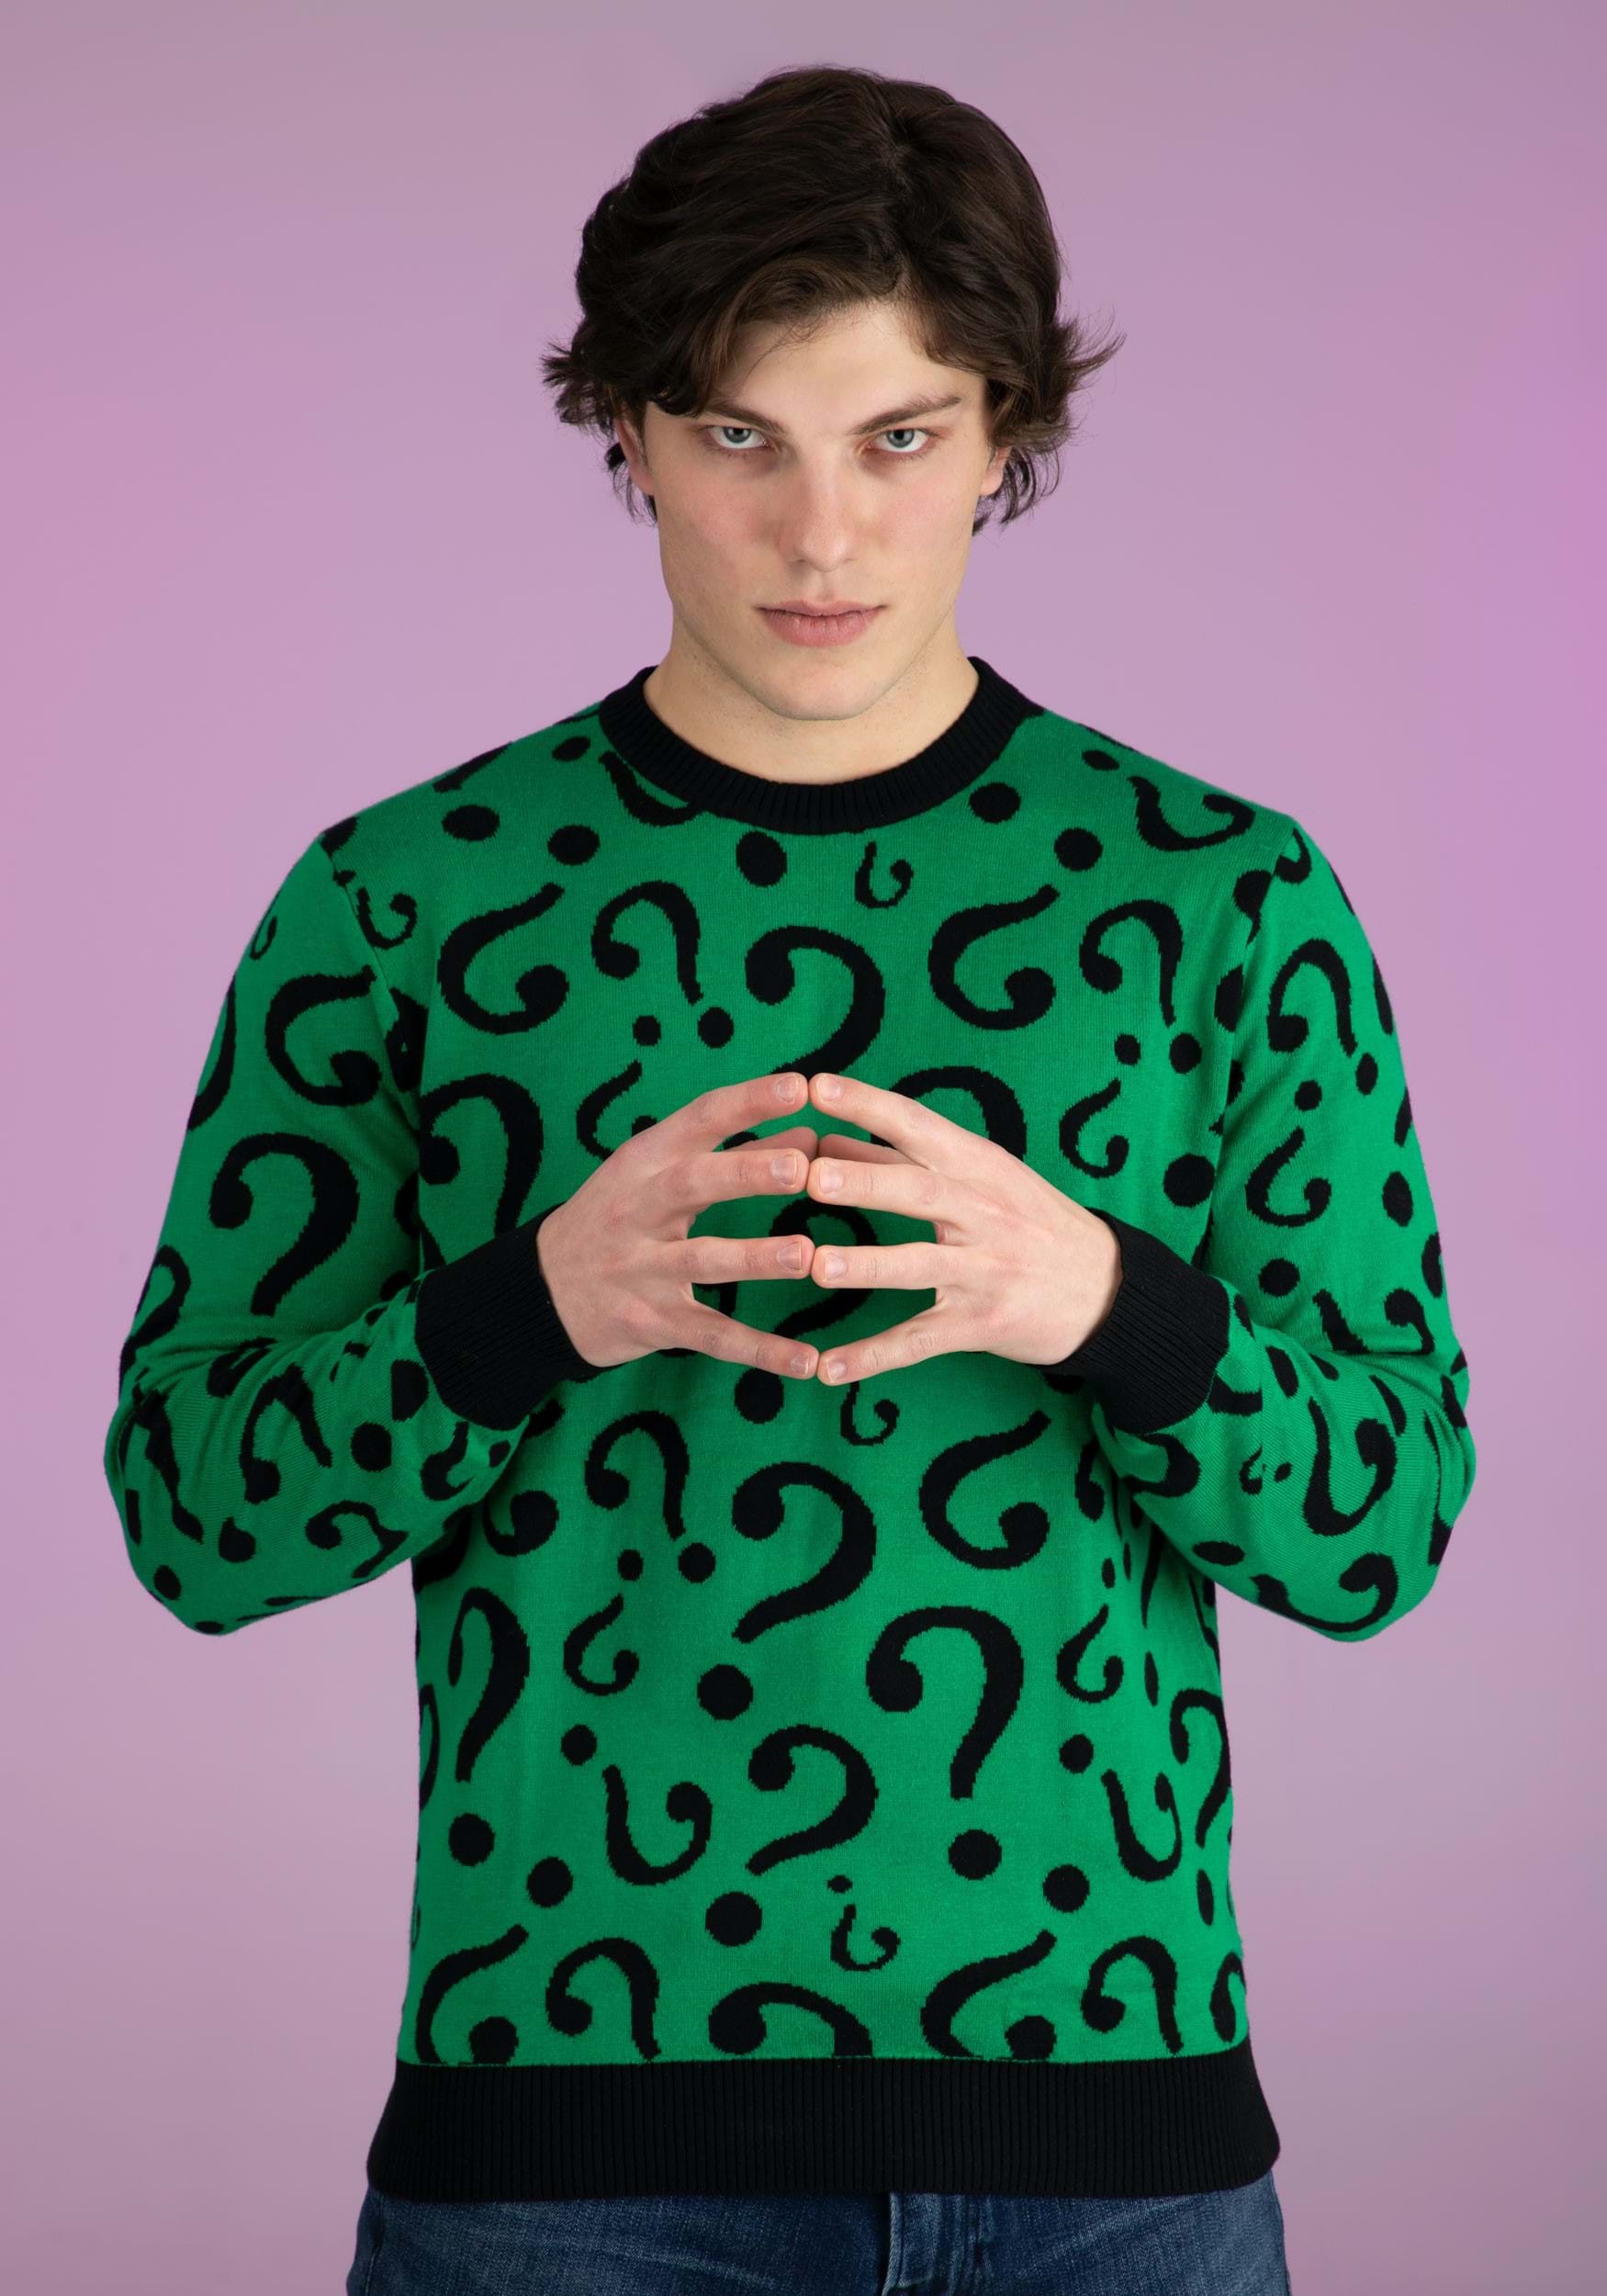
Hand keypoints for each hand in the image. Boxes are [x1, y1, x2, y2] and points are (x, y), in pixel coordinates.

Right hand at [535, 1070, 823, 1377]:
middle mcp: (639, 1209)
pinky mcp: (652, 1322)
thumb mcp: (659, 1174)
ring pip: (702, 1260)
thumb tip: (812, 1130)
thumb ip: (739, 1153)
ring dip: (755, 1258)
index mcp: (645, 1161)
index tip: (799, 1085)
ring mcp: (642, 1268)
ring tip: (807, 1256)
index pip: (699, 1119)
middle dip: (747, 1173)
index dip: (748, 1102)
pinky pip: (712, 1336)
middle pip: (693, 1184)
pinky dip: (760, 1350)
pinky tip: (807, 1361)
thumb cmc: (617, 1218)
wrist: (541, 1291)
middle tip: (803, 1167)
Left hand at [799, 1071, 1122, 1385]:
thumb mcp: (981, 1178)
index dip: (868, 1105)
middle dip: (866, 1181)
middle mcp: (984, 1213)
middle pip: (920, 1191)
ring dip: (867, 1266)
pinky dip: (874, 1356)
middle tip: (811, 1175)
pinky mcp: (982, 1324)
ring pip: (920, 1266)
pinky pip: (920, 1341)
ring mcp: (985, 1271)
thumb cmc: (1029, 1222)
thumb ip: (901, 1162)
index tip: (817, 1086)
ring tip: (816, 1266)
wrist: (1107, 1290)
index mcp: (979, 1166)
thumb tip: (825, 1139)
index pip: (918, 1125)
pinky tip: (827, 1369)